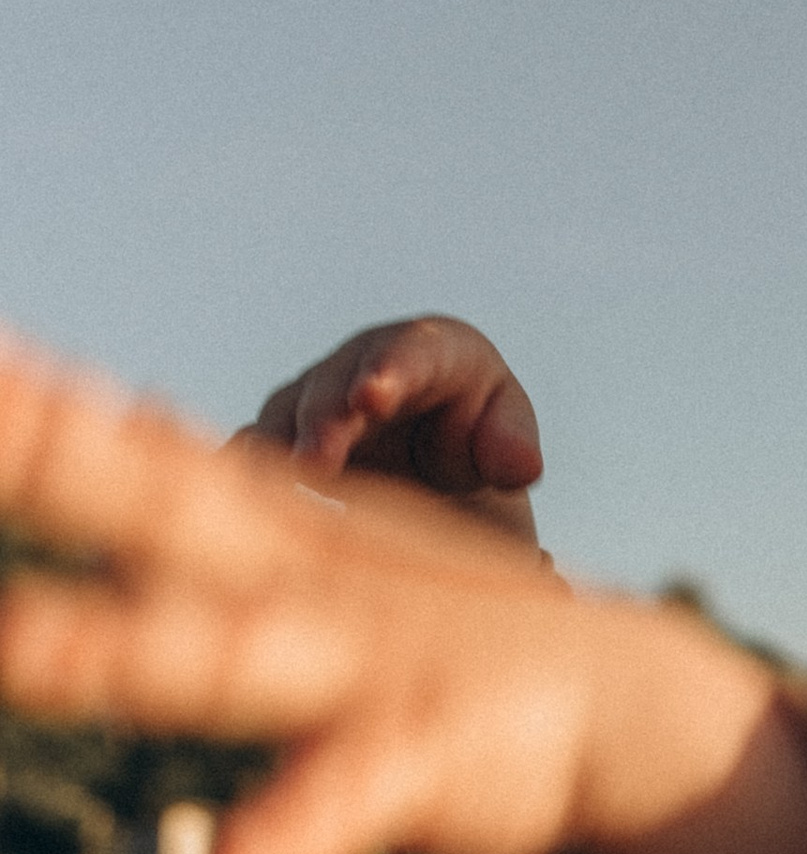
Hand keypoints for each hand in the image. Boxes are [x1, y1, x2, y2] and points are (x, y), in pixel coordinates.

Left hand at [0, 337, 806, 853]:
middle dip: (50, 461)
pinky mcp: (418, 756)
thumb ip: (196, 489)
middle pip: (150, 504)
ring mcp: (355, 662)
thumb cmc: (436, 626)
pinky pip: (344, 801)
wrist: (615, 693)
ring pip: (222, 649)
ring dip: (116, 649)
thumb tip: (108, 410)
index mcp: (263, 530)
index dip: (35, 405)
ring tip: (8, 646)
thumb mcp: (308, 549)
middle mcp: (295, 577)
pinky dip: (290, 842)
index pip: (124, 448)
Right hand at [236, 317, 543, 539]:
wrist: (442, 464)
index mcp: (437, 352)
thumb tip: (517, 467)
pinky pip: (259, 448)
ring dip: (282, 449)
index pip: (413, 352)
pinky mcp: (287, 433)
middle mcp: (368, 363)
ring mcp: (322, 395)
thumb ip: (515, 448)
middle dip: (326, 419)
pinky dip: (250, 471)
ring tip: (281, 487)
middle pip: (338, 384)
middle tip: (318, 459)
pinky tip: (242, 500)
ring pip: (289, 414)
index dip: (390, 371)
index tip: (373, 394)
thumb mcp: (509, 443)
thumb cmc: (482, 444)